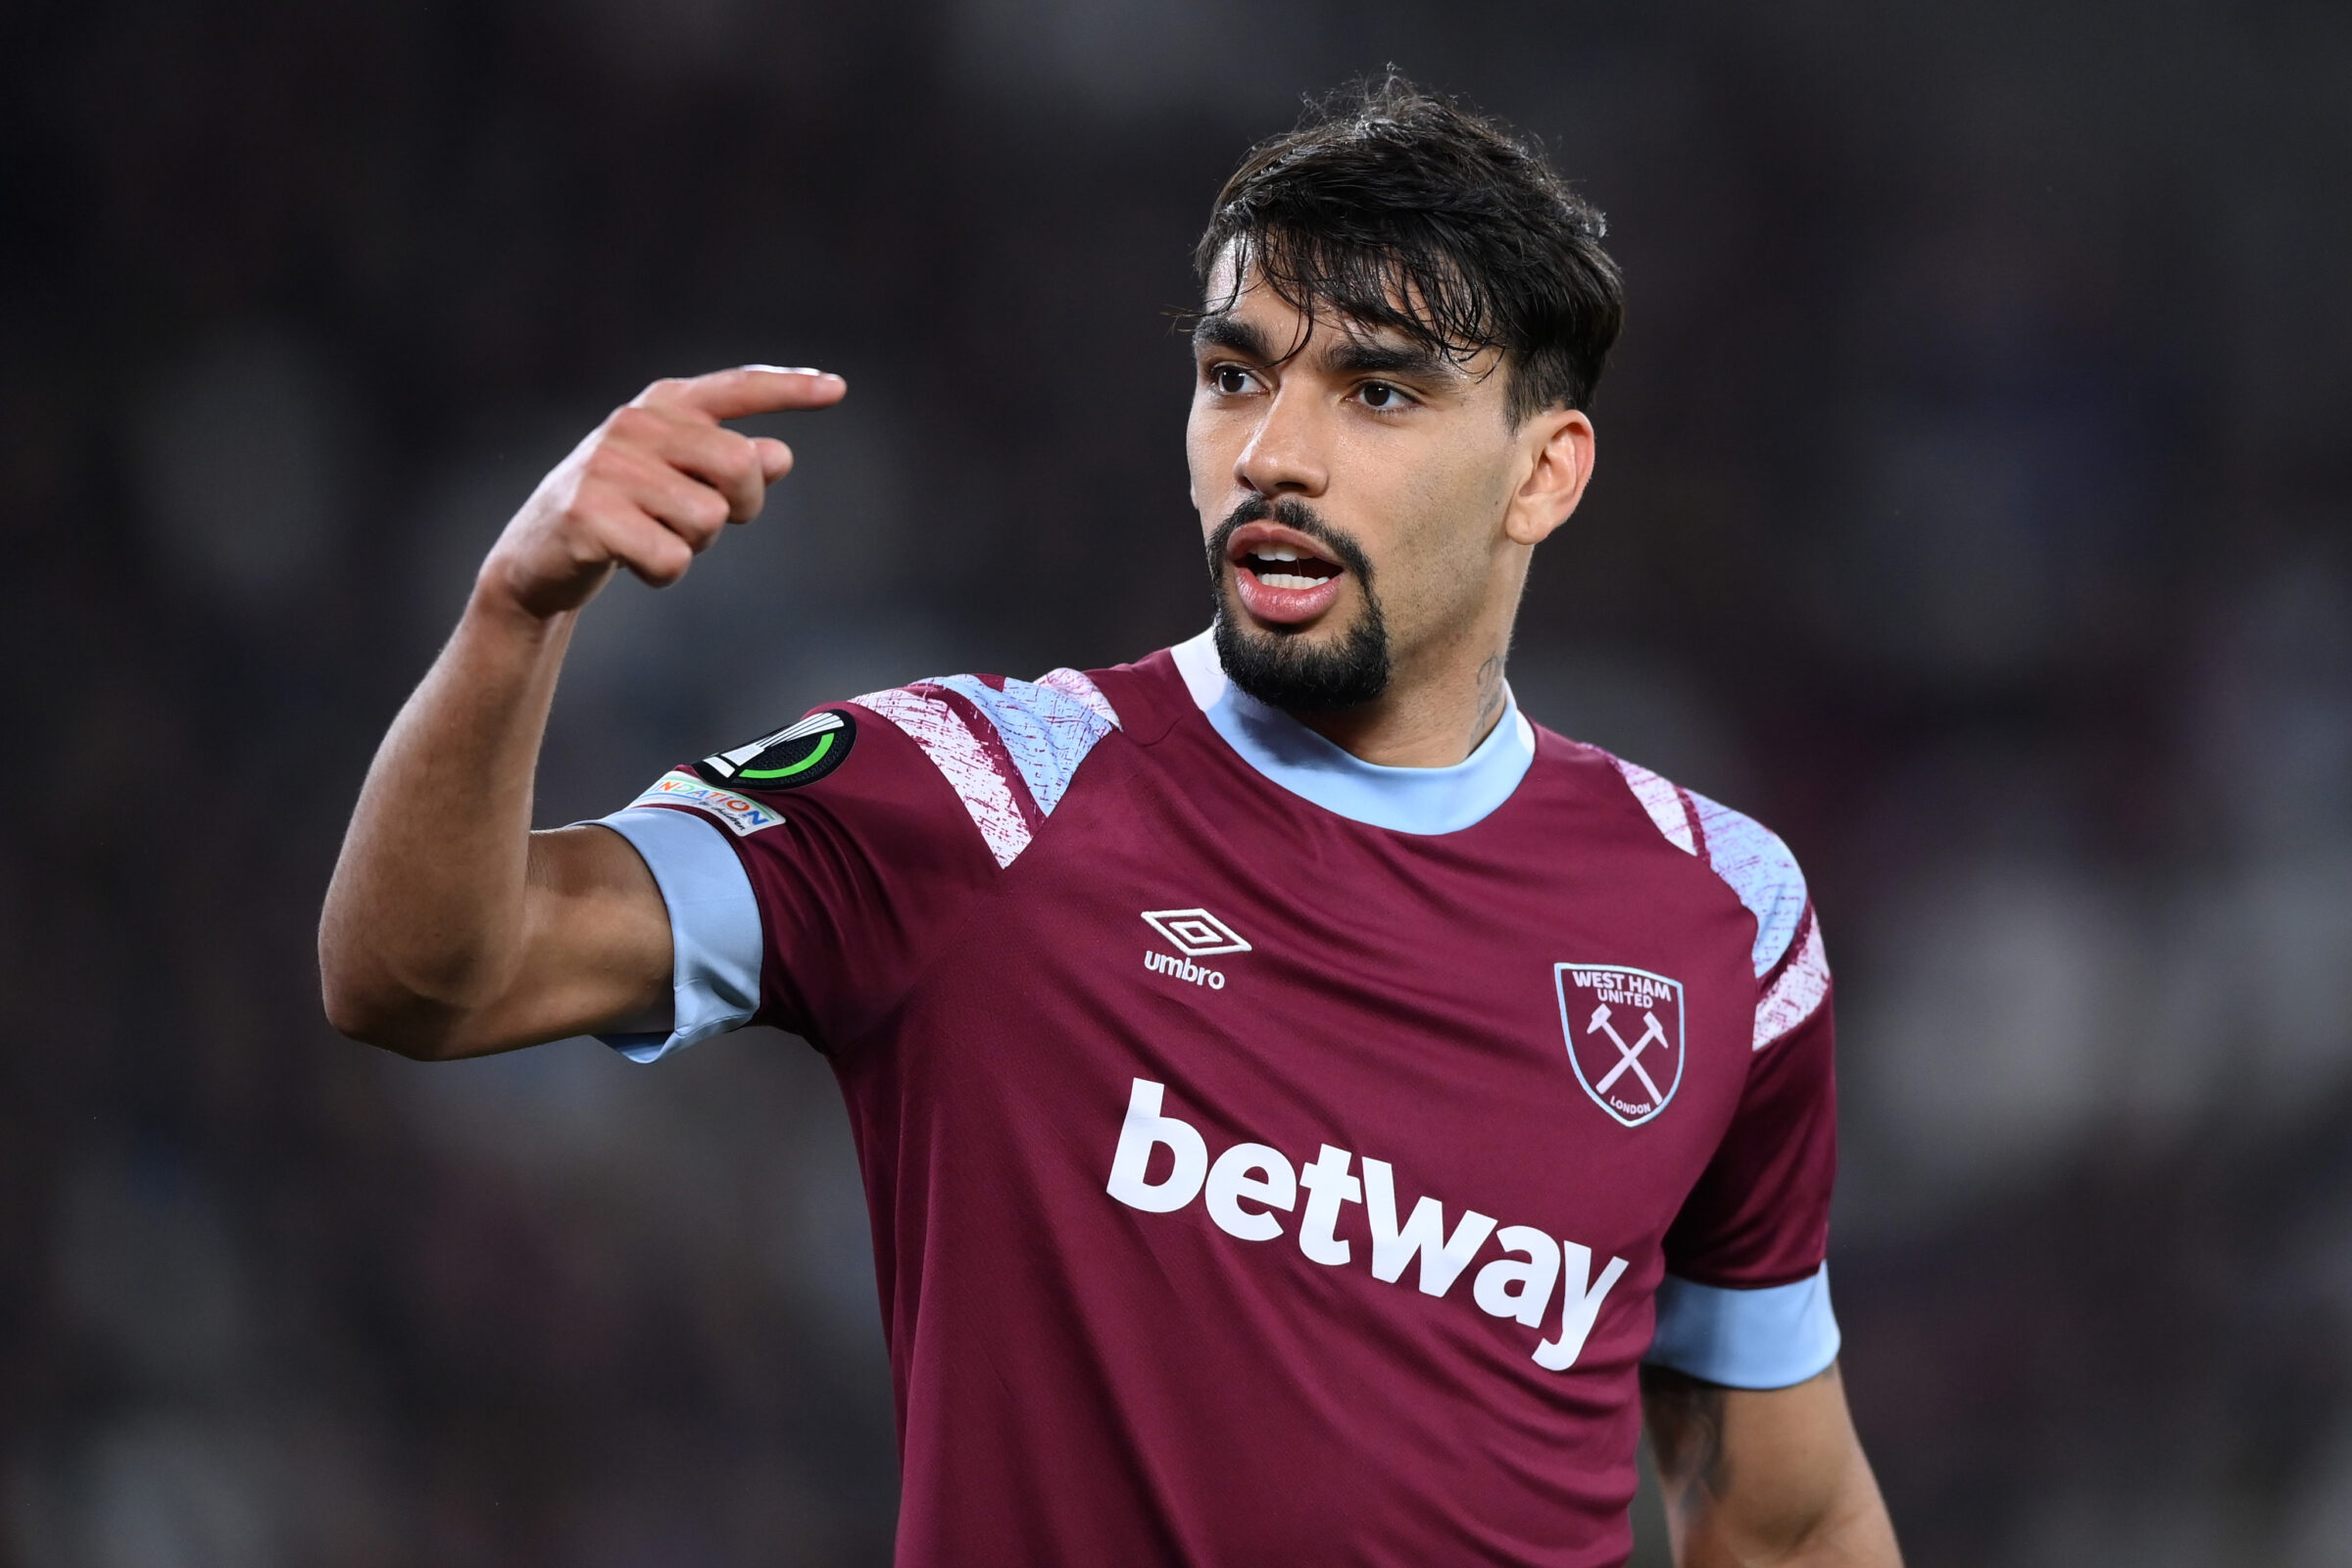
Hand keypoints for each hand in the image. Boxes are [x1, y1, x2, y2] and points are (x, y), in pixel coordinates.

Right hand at [476, 366, 846, 619]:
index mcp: (663, 404)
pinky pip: (672, 558)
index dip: (790, 389)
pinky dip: (663, 573)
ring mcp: (608, 466)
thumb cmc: (624, 511)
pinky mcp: (589, 515)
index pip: (737, 386)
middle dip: (742, 507)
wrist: (538, 555)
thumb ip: (730, 464)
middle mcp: (635, 424)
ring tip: (654, 535)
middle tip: (708, 521)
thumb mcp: (679, 479)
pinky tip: (631, 560)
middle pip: (740, 466)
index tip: (839, 388)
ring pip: (708, 520)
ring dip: (695, 545)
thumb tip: (779, 455)